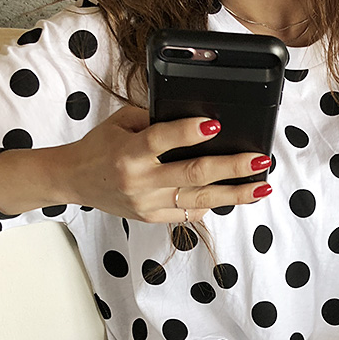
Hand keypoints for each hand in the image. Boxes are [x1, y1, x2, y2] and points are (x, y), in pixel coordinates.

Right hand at [70, 102, 275, 222]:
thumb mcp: (123, 122)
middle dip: (231, 167)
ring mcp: (149, 204)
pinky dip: (214, 202)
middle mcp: (141, 182)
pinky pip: (190, 212)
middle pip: (193, 174)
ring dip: (235, 193)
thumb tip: (195, 120)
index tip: (216, 124)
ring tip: (261, 186)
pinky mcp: (154, 218)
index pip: (163, 139)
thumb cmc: (102, 146)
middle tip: (259, 159)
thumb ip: (155, 121)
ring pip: (200, 199)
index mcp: (129, 152)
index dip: (189, 132)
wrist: (77, 180)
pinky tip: (236, 194)